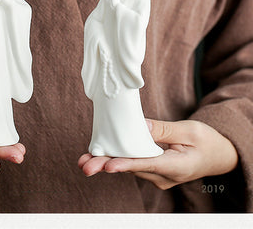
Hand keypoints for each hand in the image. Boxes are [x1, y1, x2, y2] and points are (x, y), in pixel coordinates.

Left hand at [78, 119, 237, 189]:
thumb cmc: (206, 141)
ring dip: (106, 161)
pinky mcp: (152, 170)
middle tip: (85, 165)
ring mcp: (157, 175)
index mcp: (176, 166)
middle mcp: (163, 176)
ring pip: (128, 166)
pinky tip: (97, 155)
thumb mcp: (189, 130)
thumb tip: (139, 125)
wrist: (218, 155)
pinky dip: (115, 158)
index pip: (146, 164)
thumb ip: (163, 129)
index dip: (125, 164)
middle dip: (106, 165)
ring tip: (84, 160)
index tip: (108, 165)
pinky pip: (132, 163)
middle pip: (131, 167)